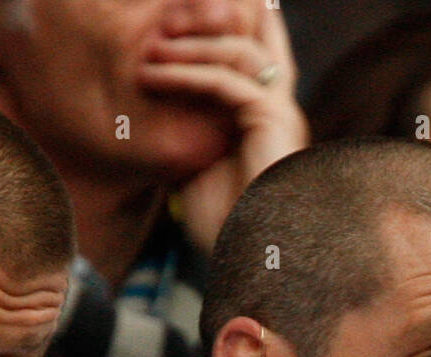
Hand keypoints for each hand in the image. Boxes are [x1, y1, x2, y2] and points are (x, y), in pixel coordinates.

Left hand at [139, 6, 307, 254]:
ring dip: (190, 44)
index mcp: (267, 118)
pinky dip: (186, 74)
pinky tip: (154, 76)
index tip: (177, 23)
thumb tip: (153, 122)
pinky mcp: (273, 119)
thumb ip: (187, 140)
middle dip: (209, 18)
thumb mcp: (197, 174)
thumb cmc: (228, 230)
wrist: (252, 259)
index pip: (253, 52)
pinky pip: (225, 81)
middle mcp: (280, 108)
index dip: (223, 26)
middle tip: (162, 21)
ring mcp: (280, 111)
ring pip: (238, 50)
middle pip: (257, 35)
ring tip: (150, 51)